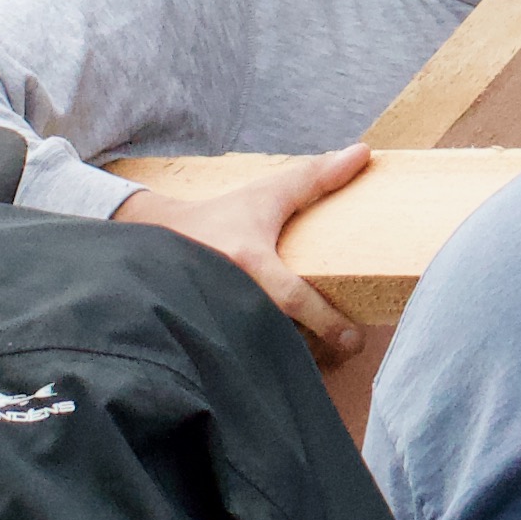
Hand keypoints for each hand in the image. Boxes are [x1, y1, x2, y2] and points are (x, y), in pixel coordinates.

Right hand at [120, 146, 370, 365]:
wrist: (156, 239)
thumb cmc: (222, 218)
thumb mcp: (267, 194)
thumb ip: (315, 177)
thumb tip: (364, 153)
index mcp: (246, 262)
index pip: (292, 298)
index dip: (326, 321)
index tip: (354, 340)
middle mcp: (227, 295)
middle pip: (278, 337)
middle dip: (313, 351)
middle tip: (347, 353)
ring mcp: (211, 319)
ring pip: (258, 354)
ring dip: (289, 361)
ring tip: (323, 361)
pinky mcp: (199, 334)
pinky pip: (236, 358)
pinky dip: (262, 365)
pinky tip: (282, 367)